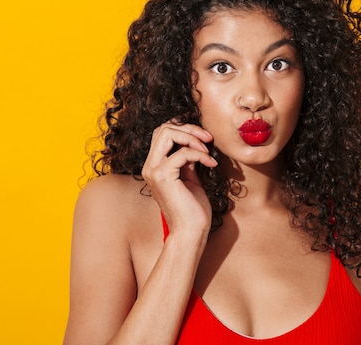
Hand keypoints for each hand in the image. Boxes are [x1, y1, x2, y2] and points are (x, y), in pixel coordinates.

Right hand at [141, 120, 217, 235]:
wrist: (191, 231)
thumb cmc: (193, 209)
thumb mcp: (190, 178)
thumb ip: (188, 161)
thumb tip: (195, 144)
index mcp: (155, 166)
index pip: (163, 133)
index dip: (184, 128)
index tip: (205, 138)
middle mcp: (150, 166)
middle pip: (164, 129)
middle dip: (189, 128)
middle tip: (208, 139)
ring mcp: (154, 171)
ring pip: (168, 134)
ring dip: (192, 137)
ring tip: (208, 150)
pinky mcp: (163, 177)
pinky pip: (182, 153)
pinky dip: (199, 154)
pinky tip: (211, 164)